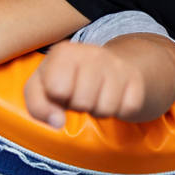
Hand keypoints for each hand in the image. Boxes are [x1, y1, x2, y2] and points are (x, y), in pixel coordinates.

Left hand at [24, 41, 147, 124]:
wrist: (108, 65)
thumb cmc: (67, 79)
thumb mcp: (41, 88)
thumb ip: (38, 105)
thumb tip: (57, 122)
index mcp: (64, 52)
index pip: (57, 90)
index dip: (57, 98)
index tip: (60, 91)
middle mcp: (93, 53)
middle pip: (82, 103)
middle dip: (78, 106)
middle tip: (80, 95)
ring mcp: (117, 65)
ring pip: (105, 109)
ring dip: (98, 110)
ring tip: (95, 97)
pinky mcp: (136, 79)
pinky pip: (127, 109)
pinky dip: (118, 110)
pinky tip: (112, 97)